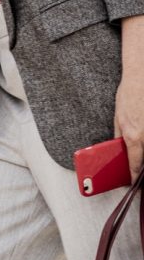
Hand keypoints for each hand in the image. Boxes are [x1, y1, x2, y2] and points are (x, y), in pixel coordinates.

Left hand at [119, 65, 143, 187]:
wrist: (142, 77)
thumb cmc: (129, 95)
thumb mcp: (118, 118)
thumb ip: (120, 137)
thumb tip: (119, 150)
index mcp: (134, 136)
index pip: (135, 163)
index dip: (135, 175)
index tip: (134, 181)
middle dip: (143, 166)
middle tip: (139, 173)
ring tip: (141, 157)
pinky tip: (143, 144)